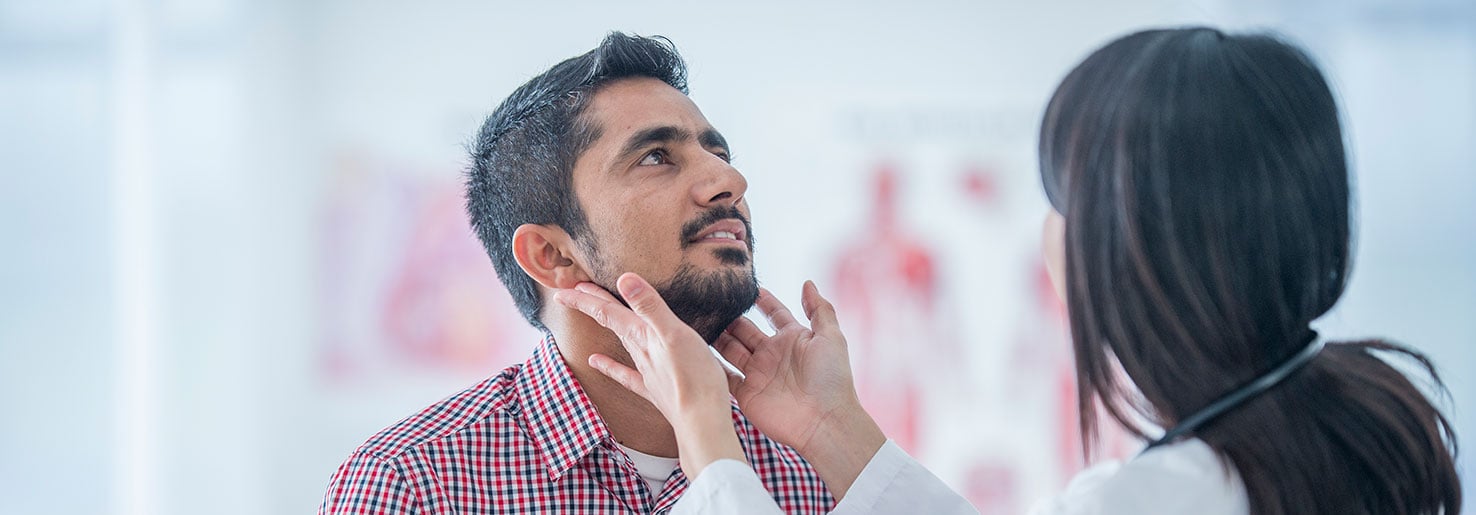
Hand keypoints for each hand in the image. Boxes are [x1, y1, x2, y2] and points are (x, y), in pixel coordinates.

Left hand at [552, 273, 745, 479]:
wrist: (701, 422)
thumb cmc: (694, 377)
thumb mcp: (674, 334)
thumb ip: (650, 306)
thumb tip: (623, 279)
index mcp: (643, 336)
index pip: (608, 312)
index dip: (586, 299)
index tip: (562, 291)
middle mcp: (640, 352)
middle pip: (611, 323)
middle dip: (592, 305)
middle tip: (572, 292)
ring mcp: (646, 372)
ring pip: (620, 343)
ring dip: (607, 326)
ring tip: (595, 314)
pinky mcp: (655, 390)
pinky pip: (626, 375)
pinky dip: (610, 367)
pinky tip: (595, 362)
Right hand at [717, 281, 884, 497]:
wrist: (824, 421)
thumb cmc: (832, 379)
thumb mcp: (831, 337)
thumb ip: (820, 309)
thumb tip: (807, 283)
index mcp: (792, 338)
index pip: (773, 313)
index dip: (761, 300)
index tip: (743, 285)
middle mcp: (772, 354)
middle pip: (745, 329)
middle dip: (729, 316)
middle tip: (709, 301)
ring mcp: (758, 374)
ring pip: (730, 349)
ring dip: (716, 337)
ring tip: (696, 320)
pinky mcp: (746, 394)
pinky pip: (724, 377)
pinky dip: (710, 365)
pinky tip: (695, 351)